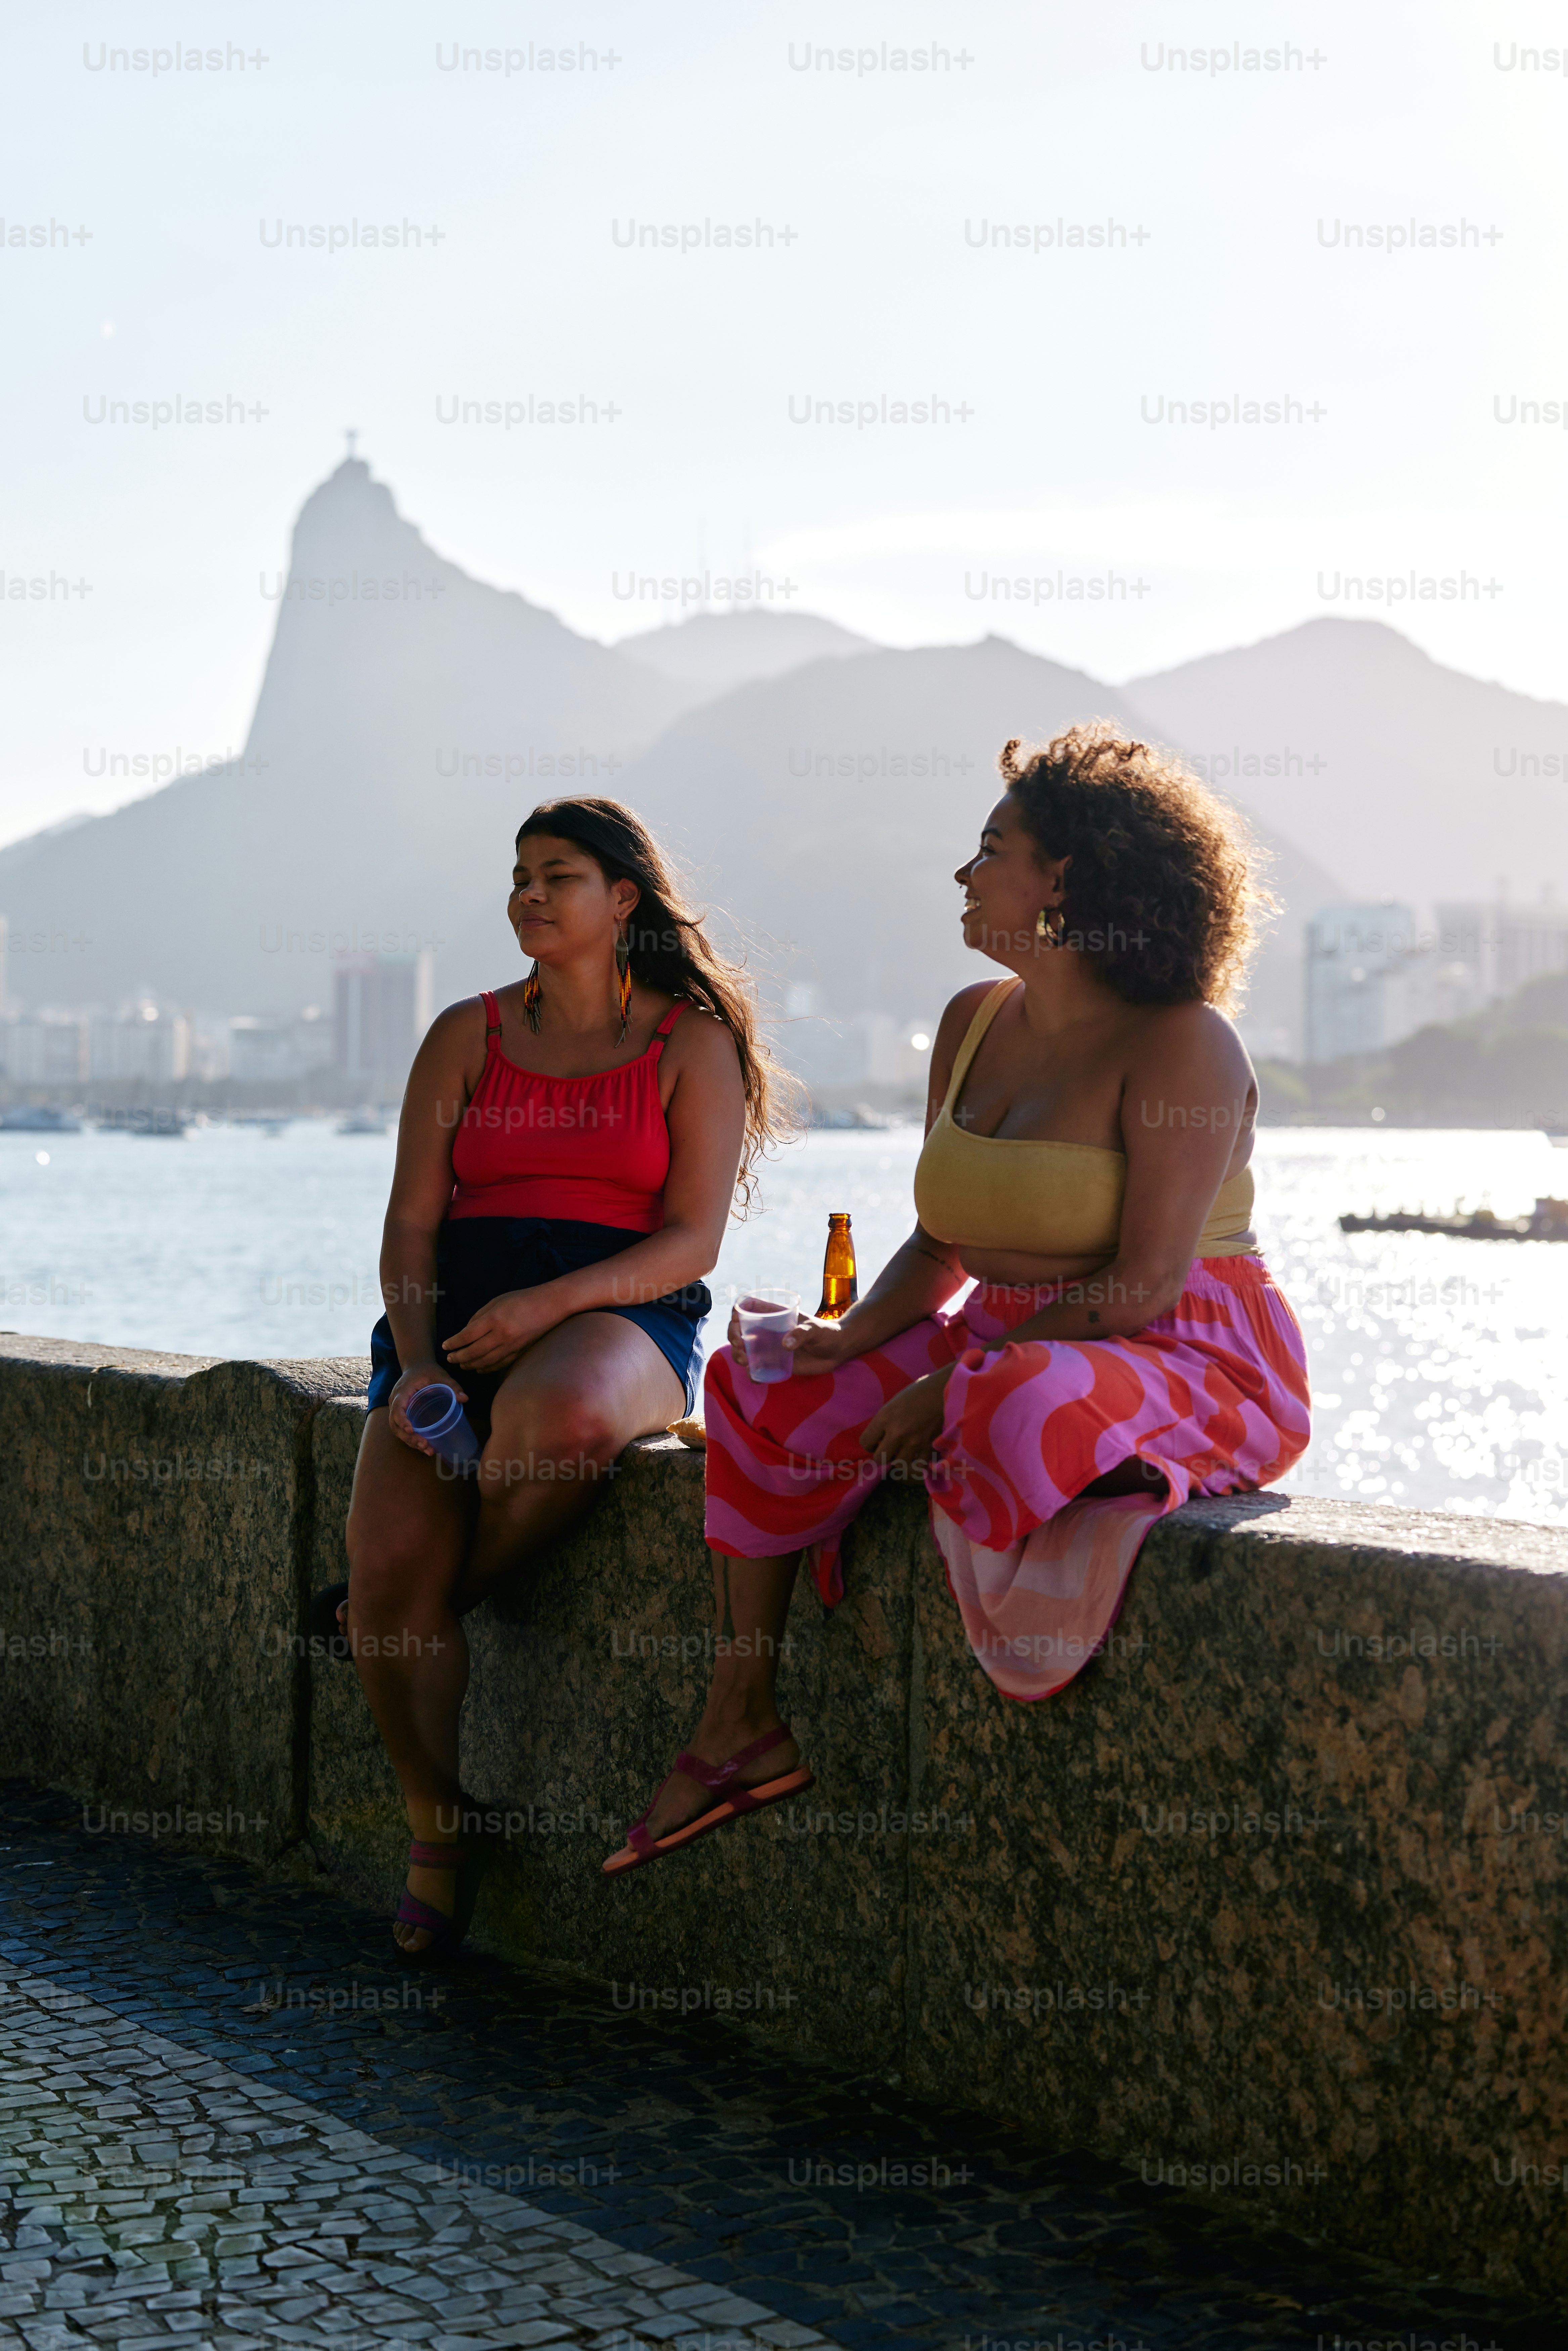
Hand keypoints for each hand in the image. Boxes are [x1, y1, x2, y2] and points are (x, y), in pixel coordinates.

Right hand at [388, 1362, 466, 1454]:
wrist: (417, 1366)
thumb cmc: (427, 1370)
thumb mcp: (440, 1375)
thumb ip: (452, 1385)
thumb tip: (464, 1398)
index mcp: (402, 1391)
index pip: (397, 1408)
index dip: (402, 1420)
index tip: (411, 1430)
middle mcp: (395, 1401)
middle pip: (395, 1424)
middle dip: (408, 1437)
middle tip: (424, 1445)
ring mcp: (397, 1408)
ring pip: (397, 1429)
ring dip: (410, 1441)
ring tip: (427, 1450)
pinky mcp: (402, 1413)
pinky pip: (401, 1429)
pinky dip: (411, 1438)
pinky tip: (425, 1445)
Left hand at [443, 1286, 560, 1374]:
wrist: (550, 1305)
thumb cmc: (522, 1299)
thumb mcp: (497, 1301)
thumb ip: (479, 1316)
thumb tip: (465, 1333)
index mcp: (494, 1319)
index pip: (468, 1335)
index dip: (454, 1343)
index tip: (445, 1346)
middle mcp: (502, 1335)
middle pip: (474, 1352)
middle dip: (459, 1357)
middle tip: (450, 1359)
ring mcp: (512, 1346)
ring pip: (486, 1361)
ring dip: (471, 1365)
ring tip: (461, 1365)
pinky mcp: (520, 1352)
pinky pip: (500, 1364)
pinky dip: (487, 1368)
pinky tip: (479, 1369)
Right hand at [726, 1304, 855, 1378]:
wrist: (837, 1350)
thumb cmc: (827, 1332)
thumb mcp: (815, 1329)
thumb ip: (802, 1333)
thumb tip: (785, 1344)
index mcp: (773, 1314)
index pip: (748, 1307)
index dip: (737, 1311)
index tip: (737, 1320)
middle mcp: (767, 1330)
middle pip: (739, 1329)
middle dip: (733, 1336)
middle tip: (740, 1345)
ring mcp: (769, 1347)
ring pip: (743, 1349)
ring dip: (737, 1354)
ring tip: (745, 1361)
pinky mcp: (775, 1363)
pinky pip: (757, 1369)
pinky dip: (752, 1373)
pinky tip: (755, 1376)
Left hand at [859, 1371, 949, 1472]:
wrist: (947, 1390)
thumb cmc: (919, 1392)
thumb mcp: (894, 1403)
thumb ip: (885, 1422)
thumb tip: (879, 1440)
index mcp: (885, 1417)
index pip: (865, 1442)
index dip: (870, 1443)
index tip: (877, 1440)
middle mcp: (897, 1432)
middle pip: (879, 1458)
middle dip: (883, 1454)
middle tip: (891, 1448)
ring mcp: (914, 1442)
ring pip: (898, 1464)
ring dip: (900, 1458)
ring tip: (906, 1450)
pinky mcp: (930, 1448)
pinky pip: (917, 1465)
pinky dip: (917, 1461)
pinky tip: (919, 1452)